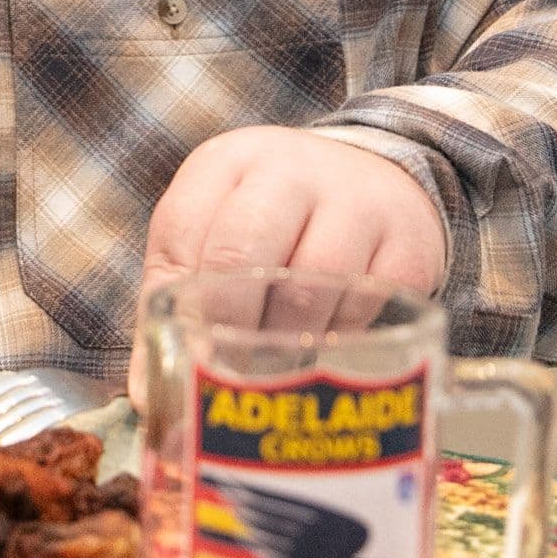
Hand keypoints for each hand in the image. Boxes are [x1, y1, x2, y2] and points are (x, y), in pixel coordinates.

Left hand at [126, 129, 448, 404]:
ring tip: (268, 381)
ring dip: (282, 346)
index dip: (172, 301)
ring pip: (307, 287)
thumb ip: (176, 298)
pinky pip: (365, 306)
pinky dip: (337, 343)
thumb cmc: (278, 216)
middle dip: (225, 324)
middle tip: (222, 378)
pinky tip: (321, 360)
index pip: (181, 230)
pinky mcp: (407, 242)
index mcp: (226, 163)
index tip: (176, 357)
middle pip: (242, 250)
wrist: (380, 174)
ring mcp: (353, 202)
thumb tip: (149, 394)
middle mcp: (287, 171)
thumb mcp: (219, 228)